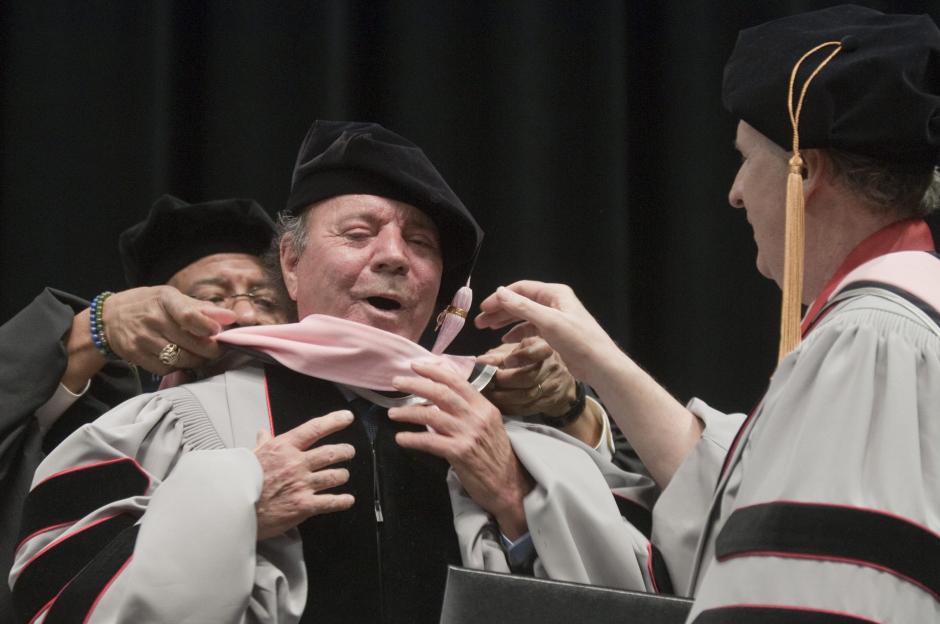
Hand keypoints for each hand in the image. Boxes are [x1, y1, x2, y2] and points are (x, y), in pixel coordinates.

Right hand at [103, 286, 236, 373]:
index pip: (189, 315)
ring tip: (201, 355)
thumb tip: (231, 317)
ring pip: (180, 359)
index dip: (207, 327)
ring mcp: (142, 338)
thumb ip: (202, 308)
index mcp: (165, 299)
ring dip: (197, 361)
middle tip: (217, 349)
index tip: (218, 332)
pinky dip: (178, 367)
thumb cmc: (149, 305)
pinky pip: (165, 368)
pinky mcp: (135, 355)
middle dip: (210, 350)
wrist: (109, 317)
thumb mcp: (172, 297)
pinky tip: (181, 360)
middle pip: (190, 343)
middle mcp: (152, 318)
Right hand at [253, 410, 355, 539]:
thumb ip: (263, 443)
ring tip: (343, 475)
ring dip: (342, 475)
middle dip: (345, 451)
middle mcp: (297, 463)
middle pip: (331, 453)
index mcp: (284, 447)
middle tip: (349, 451)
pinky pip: (331, 501)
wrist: (234, 509)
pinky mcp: (304, 505)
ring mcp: (302, 484)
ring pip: (335, 476)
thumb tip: (264, 432)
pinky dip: (342, 501)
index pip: (314, 429)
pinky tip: (347, 500)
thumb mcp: (251, 456)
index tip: (347, 417)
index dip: (334, 421)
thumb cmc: (241, 481)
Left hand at [388, 361, 532, 538]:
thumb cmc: (496, 456)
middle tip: (397, 381)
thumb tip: (442, 396)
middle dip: (416, 384)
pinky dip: (412, 439)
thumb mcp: (489, 425)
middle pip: (442, 393)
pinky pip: (430, 442)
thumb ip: (469, 410)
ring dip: (408, 412)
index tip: (416, 365)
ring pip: (432, 416)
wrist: (509, 485)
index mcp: (484, 407)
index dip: (434, 371)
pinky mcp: (459, 453)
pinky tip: (401, 438)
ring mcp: (468, 434)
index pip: (457, 382)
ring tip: (392, 413)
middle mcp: (477, 417)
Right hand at [475, 281, 620, 384]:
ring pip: (524, 316)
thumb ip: (522, 307)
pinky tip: (507, 339)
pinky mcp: (555, 334)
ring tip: (487, 329)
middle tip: (480, 322)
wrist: (600, 365)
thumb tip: (500, 292)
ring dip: (506, 321)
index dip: (500, 297)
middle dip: (500, 311)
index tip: (483, 308)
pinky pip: (531, 329)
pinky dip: (518, 333)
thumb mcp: (548, 321)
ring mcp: (554, 318)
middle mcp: (554, 303)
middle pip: (520, 302)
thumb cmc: (578, 340)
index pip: (521, 289)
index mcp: (554, 294)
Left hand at [478, 337, 576, 417]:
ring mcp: (553, 386)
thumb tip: (480, 362)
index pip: (536, 351)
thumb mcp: (517, 351)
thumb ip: (499, 356)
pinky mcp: (550, 402)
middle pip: (527, 377)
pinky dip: (511, 407)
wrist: (558, 378)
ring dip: (504, 397)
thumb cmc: (532, 359)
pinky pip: (528, 408)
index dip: (521, 356)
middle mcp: (552, 366)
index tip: (507, 360)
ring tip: (489, 394)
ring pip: (527, 396)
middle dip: (504, 381)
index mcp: (544, 348)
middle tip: (488, 382)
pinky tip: (499, 404)